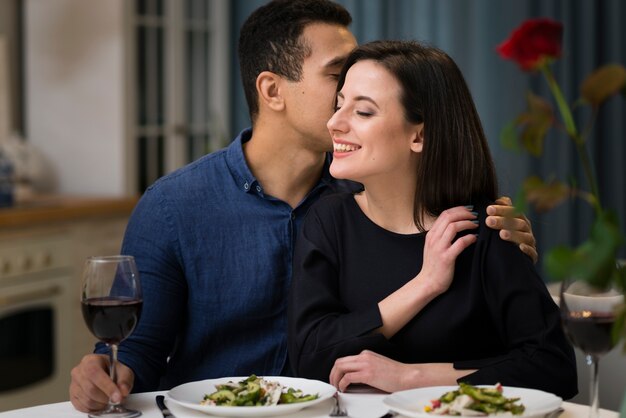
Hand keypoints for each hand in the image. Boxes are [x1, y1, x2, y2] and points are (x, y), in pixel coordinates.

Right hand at [69, 354, 133, 411]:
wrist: (107, 373)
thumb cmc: (113, 371)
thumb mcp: (124, 371)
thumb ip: (125, 380)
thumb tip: (123, 392)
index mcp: (91, 361)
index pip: (95, 373)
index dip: (107, 387)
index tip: (118, 397)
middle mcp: (79, 371)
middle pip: (90, 389)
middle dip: (106, 397)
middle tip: (115, 399)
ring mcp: (73, 384)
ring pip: (87, 400)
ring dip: (101, 404)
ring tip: (108, 400)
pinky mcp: (73, 396)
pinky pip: (82, 407)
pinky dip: (94, 408)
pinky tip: (100, 403)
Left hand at [329, 350, 417, 392]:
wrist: (406, 376)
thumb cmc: (395, 374)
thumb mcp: (377, 365)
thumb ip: (365, 367)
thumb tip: (354, 376)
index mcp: (365, 354)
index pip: (345, 359)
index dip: (337, 370)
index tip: (336, 378)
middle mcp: (363, 357)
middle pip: (339, 362)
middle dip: (332, 374)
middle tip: (333, 383)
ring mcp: (365, 364)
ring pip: (340, 368)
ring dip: (335, 379)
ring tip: (336, 387)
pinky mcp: (367, 374)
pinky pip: (348, 378)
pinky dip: (342, 384)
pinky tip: (343, 389)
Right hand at [377, 206, 477, 338]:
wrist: (427, 283)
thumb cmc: (433, 266)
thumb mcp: (433, 247)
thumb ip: (441, 236)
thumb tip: (456, 225)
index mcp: (431, 234)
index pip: (444, 214)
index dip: (458, 209)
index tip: (468, 210)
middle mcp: (434, 238)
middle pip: (449, 217)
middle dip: (464, 213)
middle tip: (475, 215)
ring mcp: (439, 248)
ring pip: (454, 227)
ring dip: (467, 223)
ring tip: (476, 224)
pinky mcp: (446, 258)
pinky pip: (460, 243)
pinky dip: (469, 238)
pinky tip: (475, 238)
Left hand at [486, 196, 537, 263]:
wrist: (513, 256)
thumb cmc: (506, 234)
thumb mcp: (502, 222)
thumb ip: (502, 210)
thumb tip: (498, 199)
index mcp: (519, 219)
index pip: (512, 211)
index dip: (501, 209)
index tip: (488, 210)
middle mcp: (526, 229)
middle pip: (518, 222)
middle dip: (503, 221)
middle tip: (489, 221)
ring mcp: (530, 242)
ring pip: (525, 236)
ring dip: (514, 234)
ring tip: (502, 234)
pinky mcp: (532, 256)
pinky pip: (532, 252)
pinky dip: (527, 250)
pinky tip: (521, 248)